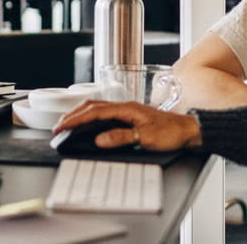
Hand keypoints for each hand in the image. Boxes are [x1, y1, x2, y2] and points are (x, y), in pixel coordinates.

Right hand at [54, 100, 202, 150]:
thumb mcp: (146, 138)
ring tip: (67, 124)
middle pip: (91, 106)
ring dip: (80, 114)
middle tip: (57, 126)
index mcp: (127, 108)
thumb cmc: (172, 133)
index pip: (94, 112)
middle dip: (72, 115)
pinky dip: (91, 117)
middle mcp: (125, 106)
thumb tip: (99, 139)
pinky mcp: (130, 116)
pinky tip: (88, 124)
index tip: (61, 127)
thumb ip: (121, 137)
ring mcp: (128, 110)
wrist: (189, 131)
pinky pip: (104, 113)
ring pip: (97, 108)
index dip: (75, 119)